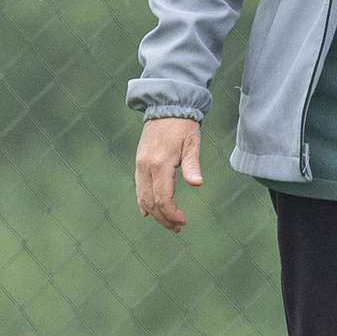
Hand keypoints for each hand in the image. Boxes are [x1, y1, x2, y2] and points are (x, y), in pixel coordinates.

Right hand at [135, 117, 203, 232]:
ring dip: (155, 213)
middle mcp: (146, 167)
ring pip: (143, 197)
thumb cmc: (183, 126)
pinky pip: (139, 187)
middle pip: (151, 202)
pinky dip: (143, 202)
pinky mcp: (139, 163)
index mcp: (160, 164)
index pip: (163, 198)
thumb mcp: (192, 144)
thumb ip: (192, 165)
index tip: (183, 222)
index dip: (172, 213)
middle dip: (164, 218)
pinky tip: (148, 213)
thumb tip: (197, 184)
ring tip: (169, 223)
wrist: (166, 107)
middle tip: (178, 228)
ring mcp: (140, 165)